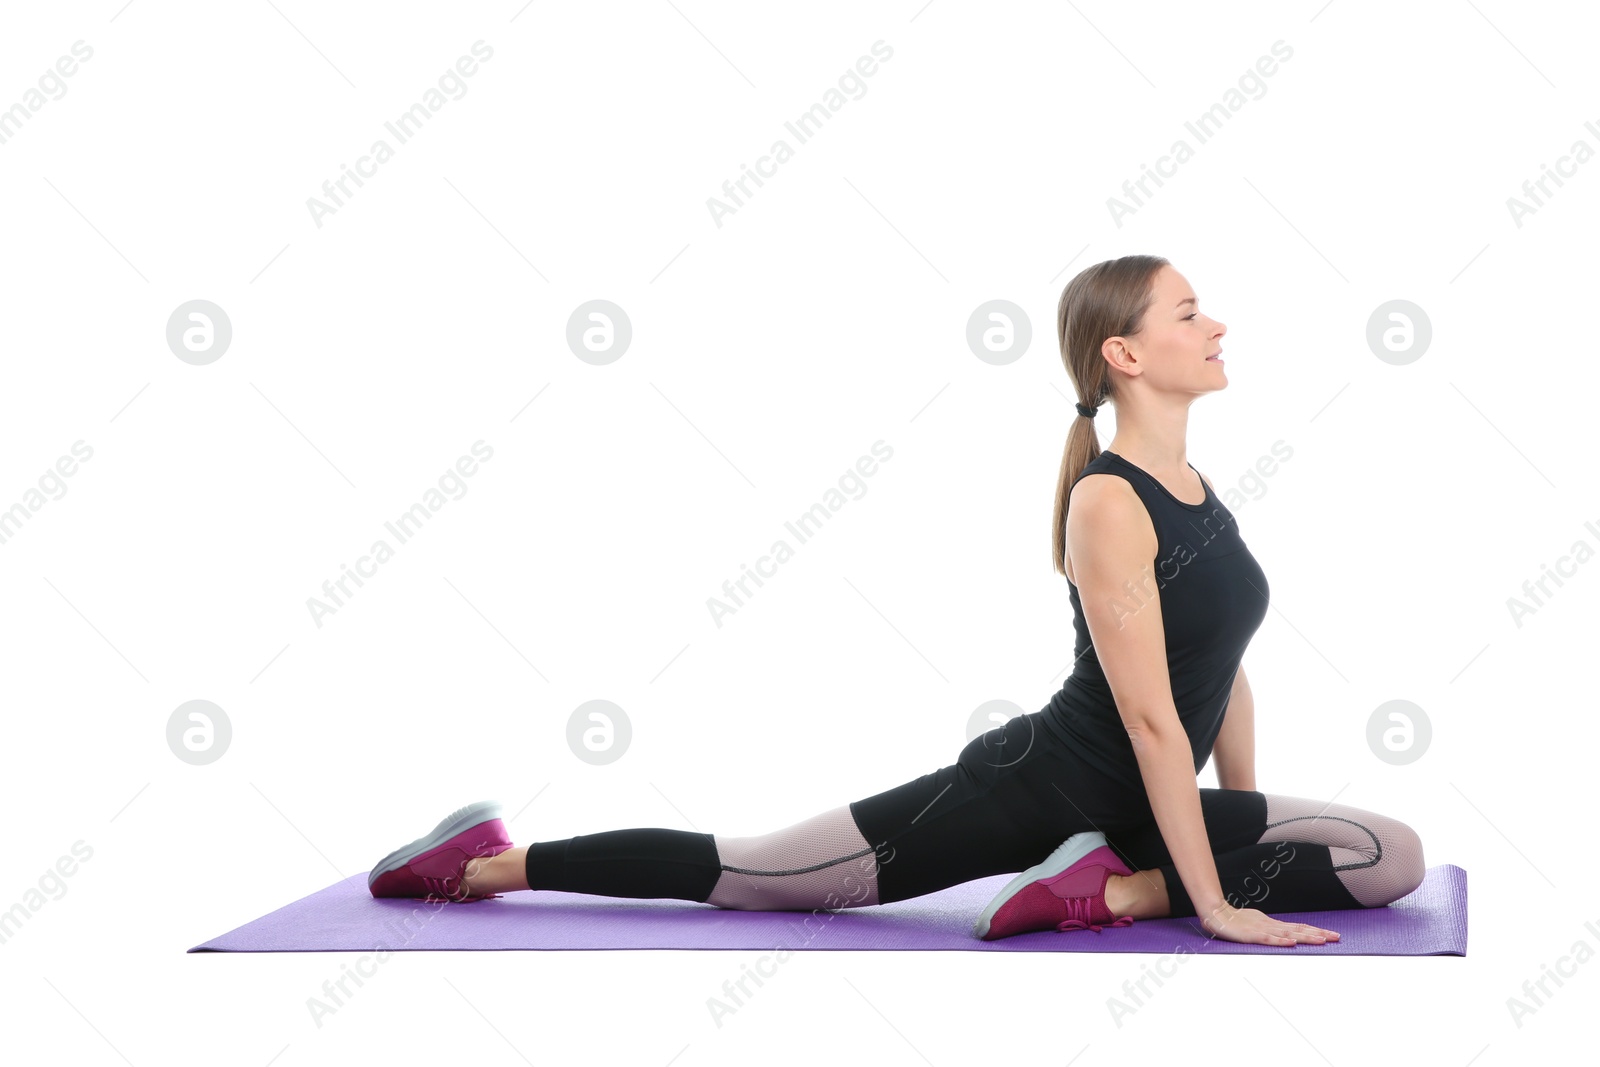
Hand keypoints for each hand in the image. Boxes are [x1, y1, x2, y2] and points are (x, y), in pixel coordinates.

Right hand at [1200, 902, 1339, 946]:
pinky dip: (1280, 941)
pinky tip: (1291, 943)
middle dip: (1319, 933)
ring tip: (1322, 940)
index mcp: (1273, 924)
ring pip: (1288, 934)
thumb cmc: (1234, 921)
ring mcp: (1262, 929)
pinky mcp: (1251, 935)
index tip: (1331, 934)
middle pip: (1299, 929)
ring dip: (1306, 937)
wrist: (1215, 913)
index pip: (1299, 927)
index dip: (1315, 930)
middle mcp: (1271, 926)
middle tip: (1337, 937)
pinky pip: (1268, 939)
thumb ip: (1269, 931)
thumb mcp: (1255, 925)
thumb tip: (1284, 936)